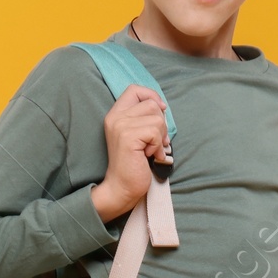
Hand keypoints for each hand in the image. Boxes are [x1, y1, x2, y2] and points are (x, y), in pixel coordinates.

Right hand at [91, 86, 170, 221]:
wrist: (122, 187)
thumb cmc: (134, 163)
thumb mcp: (138, 134)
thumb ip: (144, 118)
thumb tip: (162, 107)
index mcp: (115, 114)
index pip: (135, 89)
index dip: (151, 96)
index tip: (160, 111)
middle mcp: (115, 117)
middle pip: (151, 104)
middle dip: (160, 123)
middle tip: (154, 142)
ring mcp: (120, 126)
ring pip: (156, 118)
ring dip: (160, 137)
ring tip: (151, 150)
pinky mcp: (128, 137)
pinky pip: (155, 132)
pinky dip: (158, 146)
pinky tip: (150, 156)